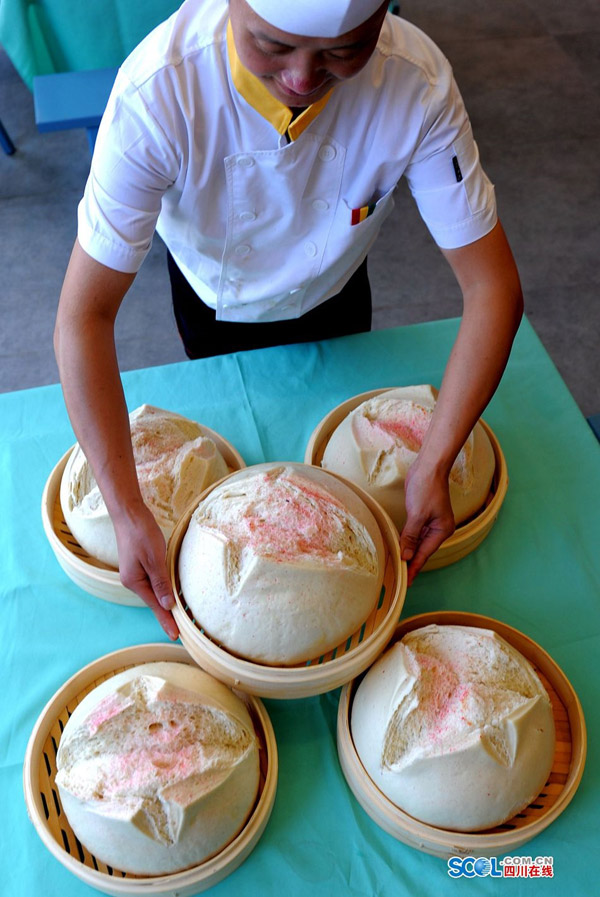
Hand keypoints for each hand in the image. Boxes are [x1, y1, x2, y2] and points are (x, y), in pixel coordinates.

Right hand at [113, 505, 178, 639]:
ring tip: (178, 616)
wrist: (129, 513)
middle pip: (154, 601)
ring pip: (154, 591)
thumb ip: (161, 583)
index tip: (176, 636)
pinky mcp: (139, 565)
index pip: (155, 606)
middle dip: (167, 614)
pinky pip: (153, 581)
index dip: (167, 621)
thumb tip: (167, 606)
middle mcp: (132, 580)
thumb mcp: (154, 558)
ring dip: (165, 601)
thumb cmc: (141, 533)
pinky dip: (162, 589)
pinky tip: (169, 593)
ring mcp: (135, 573)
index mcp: (134, 581)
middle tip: (181, 630)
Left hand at [400, 461, 455, 585]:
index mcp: (442, 530)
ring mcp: (431, 522)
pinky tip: (400, 547)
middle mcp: (438, 528)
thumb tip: (406, 556)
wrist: (429, 466)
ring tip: (398, 567)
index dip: (414, 568)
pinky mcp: (422, 515)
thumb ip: (411, 536)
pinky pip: (414, 533)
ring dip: (408, 552)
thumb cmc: (427, 487)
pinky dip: (407, 540)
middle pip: (422, 550)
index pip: (424, 554)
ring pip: (418, 542)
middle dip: (411, 562)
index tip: (406, 582)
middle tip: (399, 578)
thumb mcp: (417, 514)